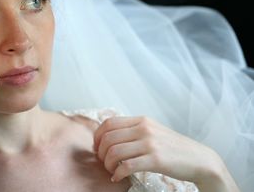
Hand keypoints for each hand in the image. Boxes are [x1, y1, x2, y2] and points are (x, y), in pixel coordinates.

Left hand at [93, 116, 239, 191]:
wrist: (199, 159)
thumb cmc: (173, 147)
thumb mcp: (153, 130)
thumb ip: (134, 129)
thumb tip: (110, 134)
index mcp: (141, 120)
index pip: (109, 123)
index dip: (97, 136)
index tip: (97, 147)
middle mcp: (144, 129)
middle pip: (108, 138)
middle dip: (100, 152)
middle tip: (103, 161)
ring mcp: (150, 143)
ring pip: (114, 152)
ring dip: (107, 164)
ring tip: (111, 170)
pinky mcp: (155, 160)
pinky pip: (127, 166)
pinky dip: (117, 173)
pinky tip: (117, 177)